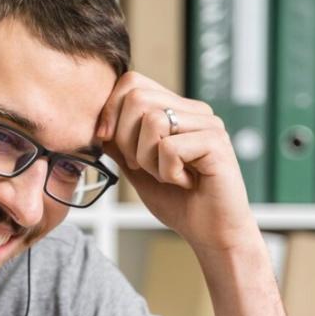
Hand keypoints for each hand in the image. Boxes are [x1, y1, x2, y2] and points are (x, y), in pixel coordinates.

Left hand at [96, 71, 258, 254]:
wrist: (211, 233)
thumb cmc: (178, 202)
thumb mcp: (137, 168)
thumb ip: (120, 143)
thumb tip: (97, 122)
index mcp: (176, 109)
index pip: (132, 82)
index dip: (110, 111)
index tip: (106, 141)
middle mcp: (194, 110)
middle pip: (137, 97)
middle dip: (126, 139)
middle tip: (143, 167)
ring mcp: (208, 123)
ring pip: (152, 121)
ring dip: (147, 159)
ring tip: (168, 176)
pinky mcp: (216, 142)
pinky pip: (170, 147)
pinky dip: (167, 173)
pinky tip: (185, 183)